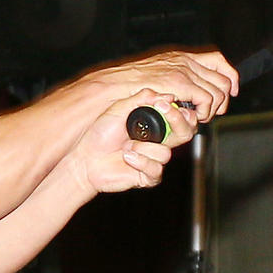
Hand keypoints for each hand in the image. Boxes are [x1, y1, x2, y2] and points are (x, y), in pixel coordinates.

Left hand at [67, 91, 196, 194]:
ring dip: (143, 148)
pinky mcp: (149, 176)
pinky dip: (140, 161)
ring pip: (166, 152)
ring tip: (126, 147)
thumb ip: (143, 98)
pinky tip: (127, 157)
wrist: (86, 159)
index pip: (181, 118)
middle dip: (178, 123)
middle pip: (186, 133)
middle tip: (164, 114)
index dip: (181, 112)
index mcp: (155, 124)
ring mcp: (155, 159)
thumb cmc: (100, 135)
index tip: (167, 104)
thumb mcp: (120, 109)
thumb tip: (168, 95)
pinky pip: (155, 168)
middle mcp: (159, 141)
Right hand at [85, 49, 238, 124]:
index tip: (232, 91)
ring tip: (199, 118)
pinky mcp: (179, 83)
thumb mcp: (156, 78)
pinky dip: (204, 111)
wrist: (112, 88)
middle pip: (223, 77)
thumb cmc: (127, 87)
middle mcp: (185, 61)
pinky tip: (193, 118)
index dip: (230, 76)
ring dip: (212, 108)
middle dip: (222, 99)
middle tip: (212, 113)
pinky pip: (206, 98)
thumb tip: (184, 94)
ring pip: (218, 91)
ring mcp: (183, 71)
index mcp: (181, 58)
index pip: (218, 60)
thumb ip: (173, 82)